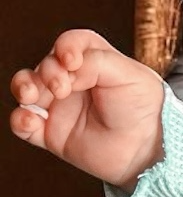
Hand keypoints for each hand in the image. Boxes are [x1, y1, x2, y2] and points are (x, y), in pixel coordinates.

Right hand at [10, 29, 164, 191]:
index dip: (65, 47)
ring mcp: (61, 108)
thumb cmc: (145, 110)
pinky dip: (20, 120)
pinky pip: (24, 124)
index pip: (70, 44)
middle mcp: (75, 82)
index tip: (71, 61)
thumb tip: (66, 67)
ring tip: (33, 97)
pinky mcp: (52, 134)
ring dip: (24, 88)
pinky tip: (30, 122)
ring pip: (27, 89)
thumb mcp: (130, 75)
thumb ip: (96, 61)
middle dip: (47, 72)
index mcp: (95, 63)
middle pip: (45, 65)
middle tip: (62, 88)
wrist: (148, 152)